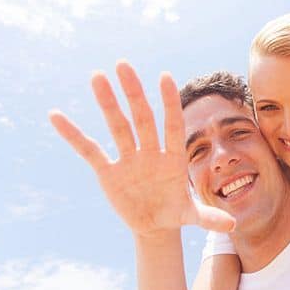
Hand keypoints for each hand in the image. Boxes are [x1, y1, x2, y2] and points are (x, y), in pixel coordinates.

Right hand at [49, 61, 234, 236]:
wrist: (154, 224)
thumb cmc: (175, 212)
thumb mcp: (191, 216)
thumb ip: (209, 218)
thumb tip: (232, 224)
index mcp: (172, 158)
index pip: (172, 125)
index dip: (169, 103)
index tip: (165, 77)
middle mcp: (150, 152)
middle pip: (142, 118)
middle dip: (134, 93)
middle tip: (124, 65)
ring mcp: (129, 159)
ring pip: (118, 127)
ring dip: (107, 103)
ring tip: (97, 76)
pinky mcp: (108, 171)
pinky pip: (89, 150)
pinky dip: (74, 135)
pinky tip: (57, 116)